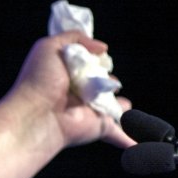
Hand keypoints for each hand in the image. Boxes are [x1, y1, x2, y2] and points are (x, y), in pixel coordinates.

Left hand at [10, 30, 133, 148]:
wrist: (37, 115)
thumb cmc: (39, 80)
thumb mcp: (50, 46)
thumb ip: (75, 37)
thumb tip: (103, 48)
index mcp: (65, 72)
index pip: (88, 61)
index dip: (95, 57)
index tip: (99, 55)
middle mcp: (77, 90)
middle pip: (103, 80)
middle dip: (109, 77)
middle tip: (104, 77)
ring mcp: (90, 109)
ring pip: (114, 103)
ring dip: (122, 103)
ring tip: (124, 103)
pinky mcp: (99, 126)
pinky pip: (119, 131)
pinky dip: (130, 137)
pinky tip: (139, 140)